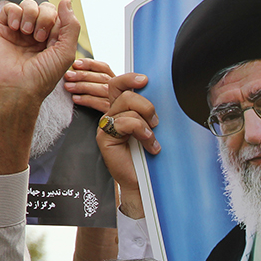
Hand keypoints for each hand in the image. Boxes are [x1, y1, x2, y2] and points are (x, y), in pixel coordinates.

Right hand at [0, 0, 78, 111]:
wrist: (17, 87)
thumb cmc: (43, 76)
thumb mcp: (66, 52)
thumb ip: (71, 26)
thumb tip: (66, 1)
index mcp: (54, 39)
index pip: (59, 16)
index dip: (58, 20)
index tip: (52, 39)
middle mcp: (37, 34)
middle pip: (45, 7)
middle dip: (45, 17)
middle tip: (39, 37)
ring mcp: (20, 31)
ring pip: (28, 4)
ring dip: (31, 14)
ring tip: (27, 32)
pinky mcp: (3, 29)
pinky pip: (10, 8)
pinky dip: (14, 13)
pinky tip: (15, 28)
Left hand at [64, 58, 115, 112]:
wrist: (115, 133)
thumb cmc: (107, 113)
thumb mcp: (103, 94)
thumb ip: (95, 83)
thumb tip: (76, 73)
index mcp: (117, 83)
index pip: (104, 68)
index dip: (90, 64)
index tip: (76, 63)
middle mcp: (120, 90)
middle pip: (102, 77)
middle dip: (83, 75)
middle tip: (68, 75)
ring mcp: (119, 102)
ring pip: (101, 89)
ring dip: (82, 86)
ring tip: (68, 87)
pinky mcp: (115, 113)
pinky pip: (100, 104)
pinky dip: (87, 100)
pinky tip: (76, 99)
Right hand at [97, 72, 159, 218]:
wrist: (142, 182)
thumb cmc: (148, 157)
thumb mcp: (151, 129)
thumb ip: (148, 112)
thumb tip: (156, 94)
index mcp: (121, 110)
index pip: (118, 84)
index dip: (129, 78)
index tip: (146, 80)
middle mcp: (111, 115)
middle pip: (126, 94)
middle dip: (147, 106)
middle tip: (156, 124)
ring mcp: (106, 126)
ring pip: (128, 106)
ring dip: (147, 123)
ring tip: (152, 139)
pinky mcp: (104, 137)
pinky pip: (125, 122)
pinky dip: (142, 132)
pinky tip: (149, 146)